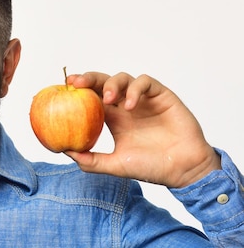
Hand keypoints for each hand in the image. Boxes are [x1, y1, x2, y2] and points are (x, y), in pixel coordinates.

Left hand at [64, 72, 220, 188]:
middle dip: (89, 78)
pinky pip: (145, 82)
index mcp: (113, 118)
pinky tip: (129, 105)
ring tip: (108, 99)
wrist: (183, 170)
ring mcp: (143, 100)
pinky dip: (134, 89)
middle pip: (103, 82)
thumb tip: (64, 151)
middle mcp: (126, 106)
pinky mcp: (161, 96)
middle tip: (76, 83)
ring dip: (111, 84)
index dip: (78, 90)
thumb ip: (91, 161)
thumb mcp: (115, 165)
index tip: (64, 89)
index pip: (92, 97)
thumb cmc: (151, 167)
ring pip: (123, 78)